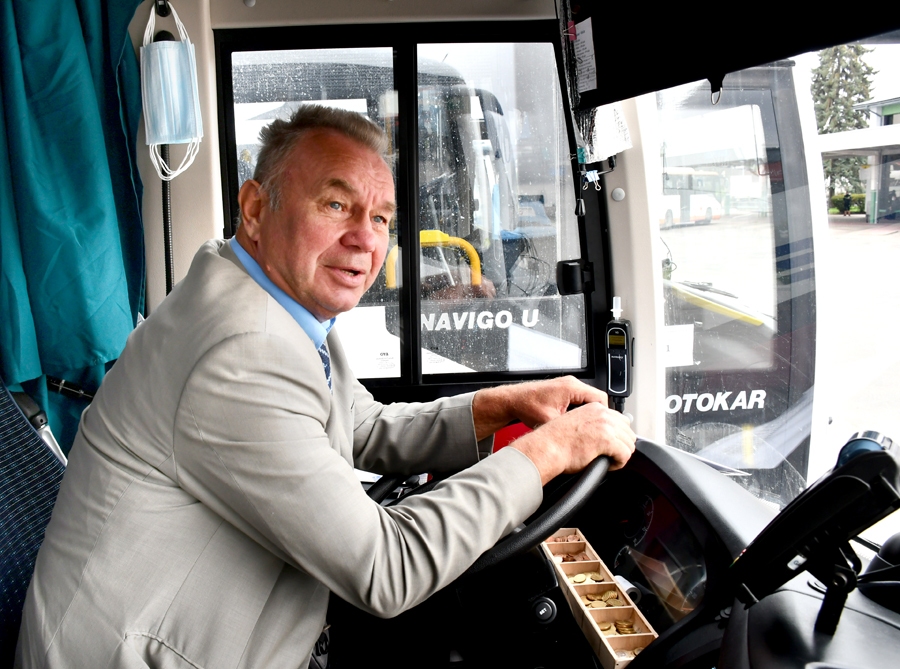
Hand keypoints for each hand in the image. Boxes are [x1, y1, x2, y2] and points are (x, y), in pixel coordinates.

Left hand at [472, 376, 608, 439]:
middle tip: (596, 429)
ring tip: (586, 426)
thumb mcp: (549, 421)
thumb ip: (568, 427)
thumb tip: (581, 438)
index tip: (603, 426)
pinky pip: (580, 399)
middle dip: (598, 415)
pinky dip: (581, 410)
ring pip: (588, 400)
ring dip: (589, 412)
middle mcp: (571, 383)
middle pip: (596, 399)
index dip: (604, 415)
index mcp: (571, 388)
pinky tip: (575, 421)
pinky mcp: (563, 390)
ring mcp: (567, 386)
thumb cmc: (526, 406)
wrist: (512, 400)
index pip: (601, 399)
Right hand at [511, 403, 635, 485]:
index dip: (619, 436)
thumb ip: (591, 424)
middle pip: (629, 432)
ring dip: (621, 455)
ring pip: (629, 444)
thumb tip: (602, 435)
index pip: (621, 420)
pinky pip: (625, 454)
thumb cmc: (555, 441)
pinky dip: (619, 463)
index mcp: (595, 408)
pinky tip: (609, 465)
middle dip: (622, 446)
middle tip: (611, 455)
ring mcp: (606, 426)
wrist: (547, 448)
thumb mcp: (576, 423)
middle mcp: (602, 414)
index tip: (613, 445)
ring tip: (609, 461)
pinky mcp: (607, 440)